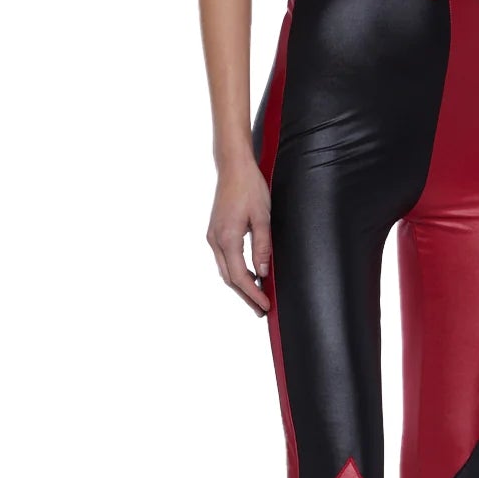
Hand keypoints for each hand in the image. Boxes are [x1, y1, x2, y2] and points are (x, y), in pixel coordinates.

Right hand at [207, 156, 272, 314]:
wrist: (233, 168)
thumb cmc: (250, 188)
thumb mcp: (263, 217)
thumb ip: (262, 246)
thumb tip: (263, 272)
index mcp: (227, 238)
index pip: (239, 276)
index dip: (253, 294)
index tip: (265, 306)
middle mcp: (215, 240)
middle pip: (229, 278)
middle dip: (246, 295)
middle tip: (262, 309)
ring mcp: (213, 236)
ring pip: (225, 270)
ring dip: (240, 285)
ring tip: (257, 297)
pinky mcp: (215, 232)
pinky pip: (224, 259)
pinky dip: (236, 272)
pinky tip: (249, 275)